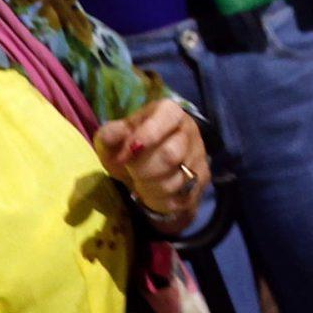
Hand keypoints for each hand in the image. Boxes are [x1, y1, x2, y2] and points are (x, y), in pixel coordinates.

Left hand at [95, 98, 208, 227]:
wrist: (148, 166)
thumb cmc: (130, 147)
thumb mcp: (114, 139)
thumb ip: (110, 134)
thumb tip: (111, 135)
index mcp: (168, 112)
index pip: (167, 116)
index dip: (145, 136)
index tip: (123, 156)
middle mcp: (189, 129)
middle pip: (171, 154)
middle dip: (144, 169)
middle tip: (131, 172)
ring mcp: (198, 154)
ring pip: (177, 180)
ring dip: (151, 188)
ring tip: (142, 183)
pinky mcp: (202, 178)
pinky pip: (183, 196)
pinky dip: (162, 200)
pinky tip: (154, 193)